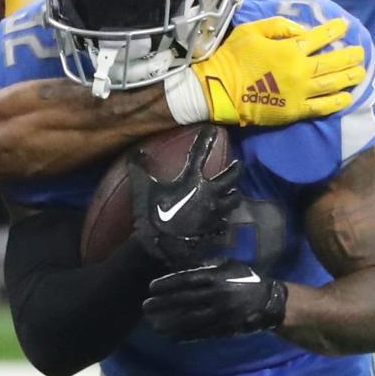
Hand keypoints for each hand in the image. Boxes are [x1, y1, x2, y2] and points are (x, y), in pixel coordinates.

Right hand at [130, 126, 240, 267]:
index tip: (213, 129)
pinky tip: (222, 219)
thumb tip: (136, 152)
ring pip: (234, 200)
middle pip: (231, 177)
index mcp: (193, 180)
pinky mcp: (215, 229)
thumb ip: (139, 168)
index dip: (206, 140)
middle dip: (236, 169)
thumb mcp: (142, 188)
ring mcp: (215, 213)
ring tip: (232, 192)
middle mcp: (210, 193)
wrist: (162, 246)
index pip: (201, 154)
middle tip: (238, 164)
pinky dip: (224, 219)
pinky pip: (225, 222)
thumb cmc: (152, 214)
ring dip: (233, 194)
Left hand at [142, 259, 287, 340]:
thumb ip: (207, 267)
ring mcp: (222, 314)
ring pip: (191, 320)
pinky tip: (172, 337)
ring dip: (171, 323)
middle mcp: (218, 295)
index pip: (187, 280)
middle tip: (145, 306)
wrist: (270, 301)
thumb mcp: (228, 266)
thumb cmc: (245, 279)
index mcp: (217, 278)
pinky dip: (186, 335)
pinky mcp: (225, 328)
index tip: (151, 287)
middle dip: (163, 304)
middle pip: (185, 300)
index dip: (168, 284)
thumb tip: (181, 266)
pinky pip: (202, 333)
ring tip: (154, 325)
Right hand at [184, 17, 364, 126]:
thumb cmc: (231, 58)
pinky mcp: (294, 110)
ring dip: (349, 77)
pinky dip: (336, 102)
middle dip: (349, 56)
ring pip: (332, 83)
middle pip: (332, 61)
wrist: (218, 90)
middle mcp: (300, 69)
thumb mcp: (251, 30)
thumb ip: (279, 26)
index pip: (319, 37)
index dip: (334, 31)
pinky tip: (347, 98)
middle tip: (361, 53)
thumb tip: (302, 30)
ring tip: (361, 72)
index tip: (344, 26)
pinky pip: (321, 107)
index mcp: (289, 48)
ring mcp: (299, 91)